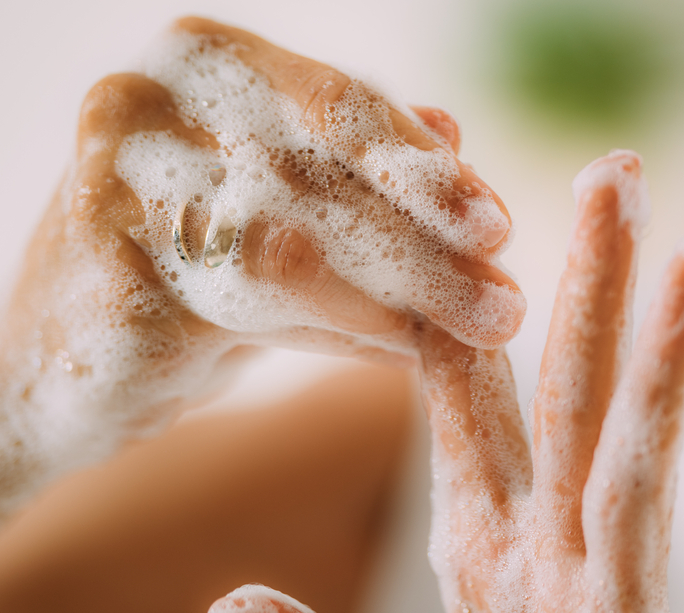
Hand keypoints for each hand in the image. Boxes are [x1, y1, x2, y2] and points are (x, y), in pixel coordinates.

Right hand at [0, 17, 522, 514]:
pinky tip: (405, 355)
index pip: (340, 105)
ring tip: (477, 333)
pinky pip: (252, 314)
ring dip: (400, 297)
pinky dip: (341, 336)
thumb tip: (455, 130)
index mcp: (201, 62)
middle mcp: (148, 104)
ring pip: (291, 247)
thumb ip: (357, 168)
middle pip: (323, 173)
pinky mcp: (105, 283)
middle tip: (505, 303)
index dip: (426, 173)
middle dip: (427, 244)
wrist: (59, 361)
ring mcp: (116, 188)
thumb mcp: (281, 204)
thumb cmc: (189, 270)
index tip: (500, 229)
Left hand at [203, 151, 683, 612]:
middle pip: (569, 396)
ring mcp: (611, 611)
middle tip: (613, 170)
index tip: (448, 184)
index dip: (447, 294)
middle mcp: (556, 551)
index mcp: (489, 535)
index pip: (466, 391)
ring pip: (636, 479)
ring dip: (667, 377)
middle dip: (588, 284)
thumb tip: (227, 608)